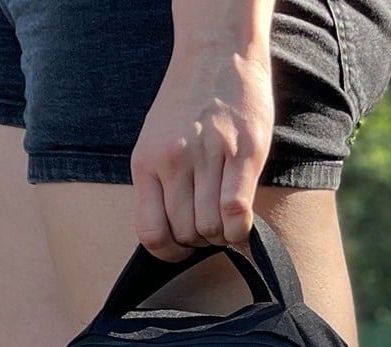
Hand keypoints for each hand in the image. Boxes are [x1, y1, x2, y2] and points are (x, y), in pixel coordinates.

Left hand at [131, 4, 274, 259]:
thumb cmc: (189, 103)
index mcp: (147, 162)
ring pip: (210, 228)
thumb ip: (160, 185)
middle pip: (185, 233)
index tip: (182, 247)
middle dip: (200, 240)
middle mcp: (174, 160)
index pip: (151, 233)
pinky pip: (236, 211)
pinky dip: (240, 228)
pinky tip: (242, 220)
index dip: (169, 252)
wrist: (217, 50)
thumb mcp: (157, 142)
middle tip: (210, 224)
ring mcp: (208, 155)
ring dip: (222, 235)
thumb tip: (173, 235)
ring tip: (226, 219)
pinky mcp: (243, 151)